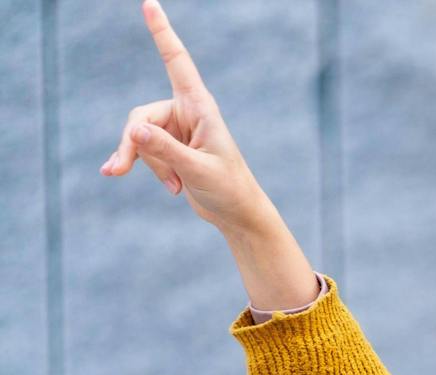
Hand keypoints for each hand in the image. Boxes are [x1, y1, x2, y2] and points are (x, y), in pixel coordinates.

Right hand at [100, 0, 317, 310]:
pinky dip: (153, 170)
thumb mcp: (197, 170)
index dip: (162, 33)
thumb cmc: (229, 189)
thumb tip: (131, 130)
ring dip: (150, 164)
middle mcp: (187, 112)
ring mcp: (177, 130)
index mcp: (200, 107)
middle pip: (140, 117)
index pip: (177, 62)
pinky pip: (145, 152)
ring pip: (140, 138)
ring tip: (174, 186)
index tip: (150, 3)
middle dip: (132, 145)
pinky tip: (171, 188)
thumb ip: (165, 151)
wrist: (238, 214)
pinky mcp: (170, 147)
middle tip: (118, 171)